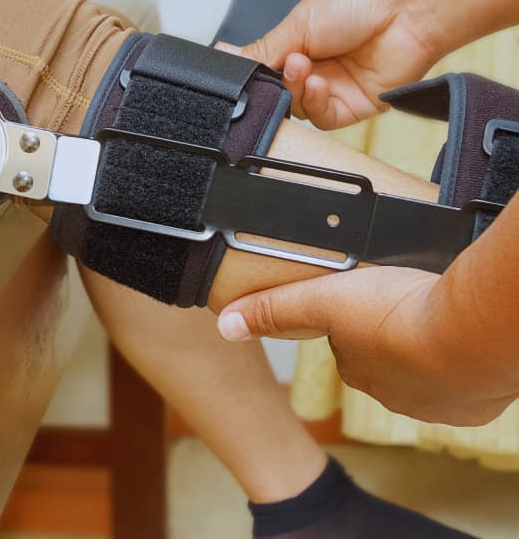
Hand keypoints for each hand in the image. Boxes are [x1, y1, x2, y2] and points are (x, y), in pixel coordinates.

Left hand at [215, 265, 516, 425]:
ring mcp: (436, 401)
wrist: (471, 335)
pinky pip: (462, 378)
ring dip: (425, 344)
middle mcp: (393, 393)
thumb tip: (224, 324)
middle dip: (391, 331)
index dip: (355, 316)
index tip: (368, 295)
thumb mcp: (323, 299)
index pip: (347, 342)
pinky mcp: (473, 402)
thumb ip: (275, 309)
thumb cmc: (397, 314)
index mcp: (358, 368)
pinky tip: (457, 334)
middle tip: (403, 300)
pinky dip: (458, 358)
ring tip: (432, 313)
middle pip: (385, 355)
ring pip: (423, 367)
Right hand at [217, 0, 441, 128]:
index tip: (247, 69)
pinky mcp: (353, 107)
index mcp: (301, 42)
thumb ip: (263, 48)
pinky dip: (314, 103)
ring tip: (303, 66)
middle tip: (282, 64)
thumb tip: (227, 55)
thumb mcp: (298, 22)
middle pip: (279, 91)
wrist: (409, 8)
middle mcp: (317, 66)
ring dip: (295, 89)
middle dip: (276, 81)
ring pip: (297, 107)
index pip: (267, 69)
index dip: (257, 72)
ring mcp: (334, 87)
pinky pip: (321, 118)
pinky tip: (317, 83)